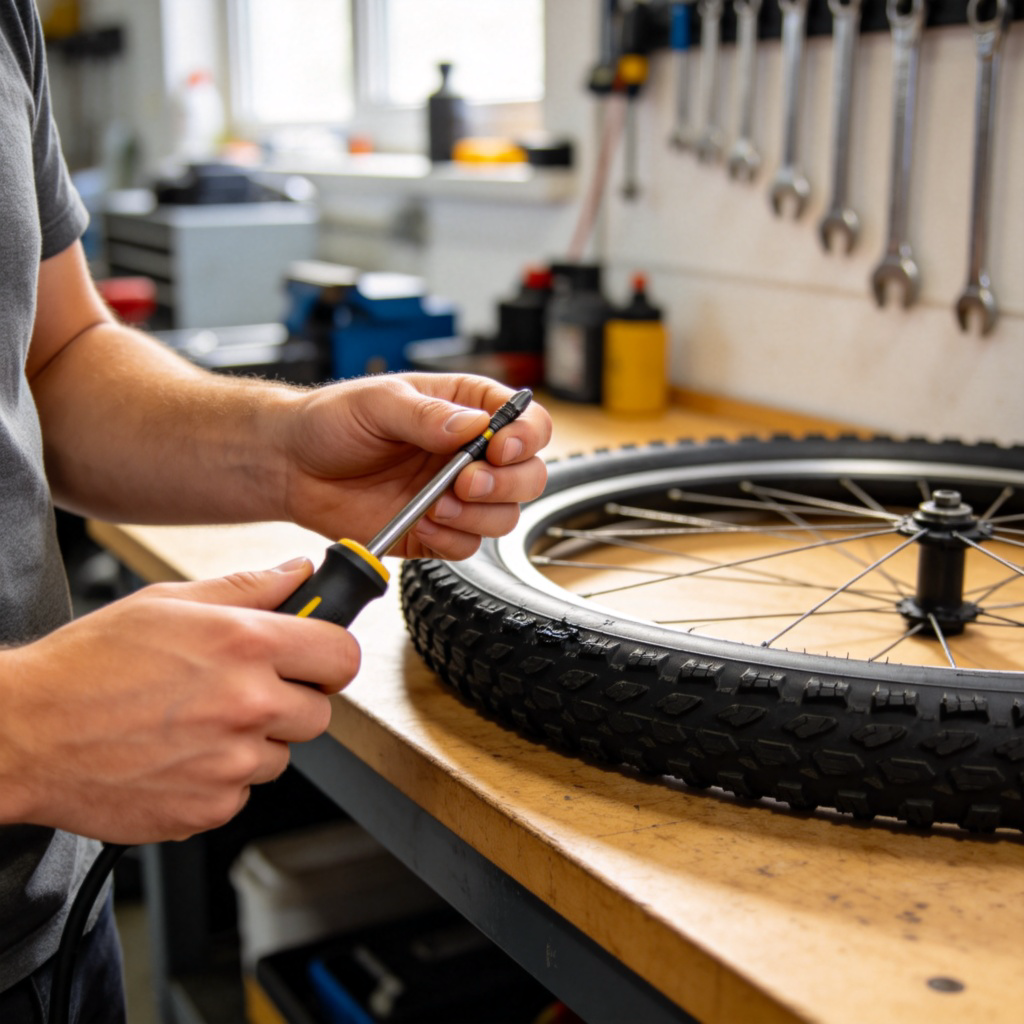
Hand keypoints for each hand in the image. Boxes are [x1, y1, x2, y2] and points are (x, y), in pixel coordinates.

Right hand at [0, 560, 357, 843]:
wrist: (24, 734)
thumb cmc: (88, 664)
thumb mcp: (169, 602)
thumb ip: (249, 588)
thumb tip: (300, 573)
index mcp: (246, 644)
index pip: (343, 655)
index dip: (330, 656)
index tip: (315, 659)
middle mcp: (247, 705)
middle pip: (320, 713)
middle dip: (292, 701)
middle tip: (245, 690)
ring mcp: (230, 764)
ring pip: (280, 755)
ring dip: (253, 742)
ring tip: (195, 722)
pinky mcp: (209, 809)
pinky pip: (241, 792)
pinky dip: (219, 778)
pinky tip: (177, 755)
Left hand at [279, 373, 551, 557]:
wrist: (292, 466)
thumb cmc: (332, 421)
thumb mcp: (378, 403)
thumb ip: (427, 415)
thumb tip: (473, 426)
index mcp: (466, 410)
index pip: (527, 423)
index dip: (526, 437)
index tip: (499, 448)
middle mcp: (469, 455)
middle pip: (529, 475)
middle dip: (506, 484)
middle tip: (466, 481)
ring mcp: (456, 496)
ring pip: (505, 517)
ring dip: (478, 515)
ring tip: (436, 504)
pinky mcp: (437, 531)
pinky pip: (468, 547)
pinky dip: (450, 539)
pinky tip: (420, 522)